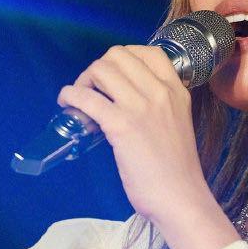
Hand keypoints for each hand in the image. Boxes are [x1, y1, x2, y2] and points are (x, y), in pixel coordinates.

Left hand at [57, 45, 222, 238]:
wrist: (180, 196)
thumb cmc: (177, 169)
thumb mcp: (177, 123)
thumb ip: (159, 106)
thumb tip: (128, 100)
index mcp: (176, 90)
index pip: (148, 52)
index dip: (123, 58)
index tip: (112, 76)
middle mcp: (160, 92)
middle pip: (117, 55)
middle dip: (98, 68)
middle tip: (91, 90)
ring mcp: (140, 107)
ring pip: (100, 70)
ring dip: (82, 81)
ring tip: (79, 100)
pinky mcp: (121, 125)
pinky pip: (86, 98)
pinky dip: (70, 96)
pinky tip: (67, 104)